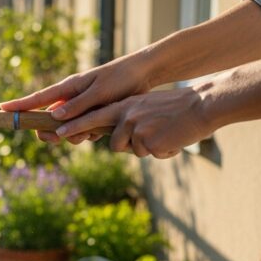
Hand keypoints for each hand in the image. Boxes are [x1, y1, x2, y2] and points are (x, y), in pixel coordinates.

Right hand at [0, 52, 154, 142]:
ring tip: (90, 133)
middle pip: (48, 121)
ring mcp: (79, 108)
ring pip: (65, 130)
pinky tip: (100, 131)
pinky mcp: (91, 115)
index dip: (19, 105)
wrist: (143, 76)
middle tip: (58, 139)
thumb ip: (77, 106)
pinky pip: (81, 131)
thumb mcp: (99, 92)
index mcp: (67, 88)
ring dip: (73, 137)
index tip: (2, 109)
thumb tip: (53, 116)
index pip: (38, 98)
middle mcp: (70, 98)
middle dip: (51, 133)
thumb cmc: (120, 78)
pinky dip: (87, 134)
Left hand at [56, 87, 214, 158]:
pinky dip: (162, 151)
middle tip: (60, 135)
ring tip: (163, 134)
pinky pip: (149, 154)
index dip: (76, 125)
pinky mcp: (147, 140)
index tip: (59, 130)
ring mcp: (135, 128)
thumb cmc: (177, 109)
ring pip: (130, 150)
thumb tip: (117, 139)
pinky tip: (172, 139)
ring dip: (145, 148)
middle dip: (87, 135)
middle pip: (109, 140)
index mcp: (126, 106)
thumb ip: (129, 120)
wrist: (201, 106)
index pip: (96, 116)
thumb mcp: (147, 108)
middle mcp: (126, 115)